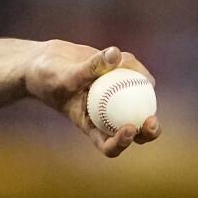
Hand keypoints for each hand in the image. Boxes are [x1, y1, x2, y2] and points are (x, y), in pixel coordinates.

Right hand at [26, 41, 160, 157]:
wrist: (45, 62)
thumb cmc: (47, 76)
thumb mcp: (64, 75)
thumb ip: (90, 67)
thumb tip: (115, 54)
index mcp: (90, 125)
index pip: (108, 144)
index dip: (122, 143)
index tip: (129, 128)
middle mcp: (106, 115)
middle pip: (134, 131)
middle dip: (148, 131)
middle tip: (152, 120)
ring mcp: (115, 98)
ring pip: (140, 102)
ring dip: (144, 89)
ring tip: (130, 66)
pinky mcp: (118, 79)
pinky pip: (134, 76)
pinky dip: (133, 67)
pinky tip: (123, 57)